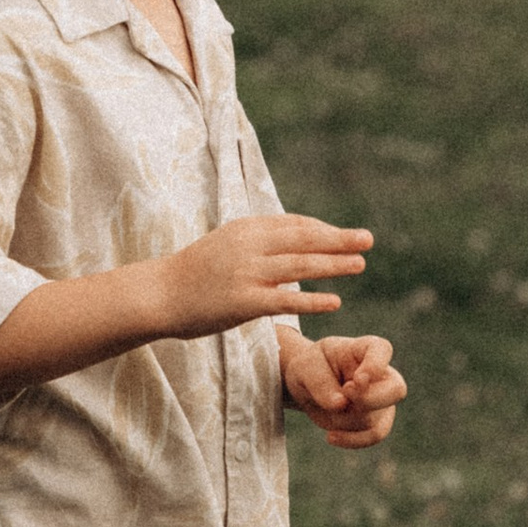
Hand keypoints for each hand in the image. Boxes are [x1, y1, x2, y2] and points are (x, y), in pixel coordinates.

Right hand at [156, 213, 370, 339]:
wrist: (159, 294)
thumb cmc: (195, 272)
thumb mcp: (227, 244)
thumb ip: (258, 241)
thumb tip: (291, 240)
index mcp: (246, 228)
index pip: (294, 223)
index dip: (323, 229)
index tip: (344, 236)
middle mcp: (249, 246)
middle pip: (303, 240)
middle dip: (338, 239)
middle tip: (368, 239)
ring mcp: (246, 274)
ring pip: (299, 266)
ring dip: (333, 265)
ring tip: (360, 265)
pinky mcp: (243, 302)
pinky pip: (285, 300)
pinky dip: (312, 301)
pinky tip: (335, 302)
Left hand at [281, 326, 405, 450]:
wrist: (308, 387)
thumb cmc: (311, 368)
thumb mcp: (306, 368)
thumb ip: (320, 382)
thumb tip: (340, 405)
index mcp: (366, 349)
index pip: (382, 350)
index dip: (375, 366)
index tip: (357, 379)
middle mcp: (381, 374)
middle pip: (396, 389)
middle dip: (370, 399)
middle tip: (345, 395)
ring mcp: (382, 399)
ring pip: (375, 417)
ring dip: (345, 419)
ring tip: (325, 408)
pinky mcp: (376, 420)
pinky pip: (375, 435)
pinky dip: (352, 440)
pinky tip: (330, 437)